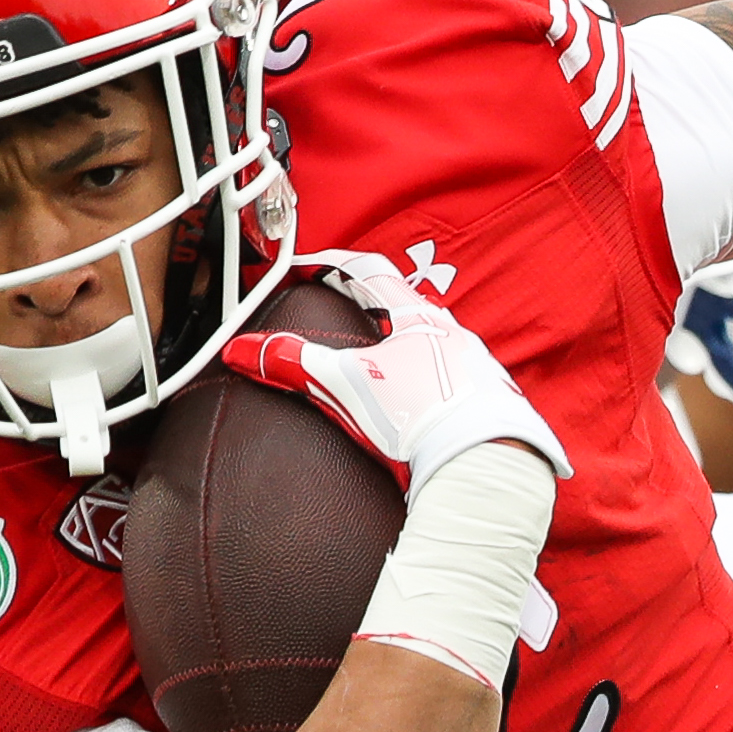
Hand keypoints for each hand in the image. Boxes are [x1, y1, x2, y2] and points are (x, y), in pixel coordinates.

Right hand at [223, 252, 571, 501]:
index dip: (334, 264)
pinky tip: (423, 408)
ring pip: (437, 346)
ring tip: (383, 365)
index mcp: (419, 318)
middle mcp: (456, 336)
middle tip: (345, 314)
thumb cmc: (418, 417)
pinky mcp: (492, 408)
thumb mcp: (345, 386)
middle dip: (374, 309)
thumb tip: (240, 351)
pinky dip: (433, 387)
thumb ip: (293, 365)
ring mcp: (479, 371)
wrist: (486, 467)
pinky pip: (457, 385)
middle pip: (408, 307)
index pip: (370, 271)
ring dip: (408, 349)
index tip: (309, 267)